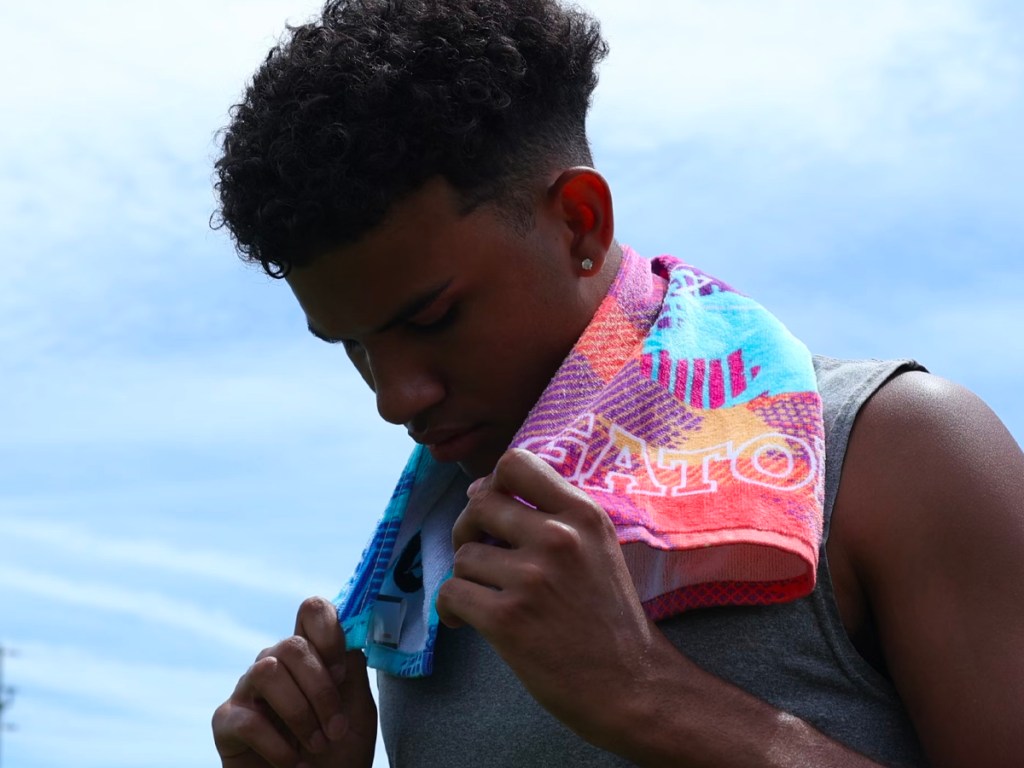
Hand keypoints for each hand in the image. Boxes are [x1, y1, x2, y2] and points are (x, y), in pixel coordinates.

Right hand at [212, 596, 376, 767]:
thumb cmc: (339, 752)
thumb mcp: (357, 709)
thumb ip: (352, 671)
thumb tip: (348, 639)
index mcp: (309, 655)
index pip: (311, 611)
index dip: (328, 631)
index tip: (341, 672)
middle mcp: (275, 663)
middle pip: (291, 644)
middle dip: (321, 690)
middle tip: (336, 728)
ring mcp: (247, 691)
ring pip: (266, 670)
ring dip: (299, 713)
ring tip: (316, 745)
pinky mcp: (225, 722)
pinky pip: (247, 720)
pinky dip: (278, 746)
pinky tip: (292, 762)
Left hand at [436, 449, 661, 747]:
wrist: (633, 686)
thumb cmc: (610, 618)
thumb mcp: (598, 547)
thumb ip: (551, 515)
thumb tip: (479, 488)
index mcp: (583, 515)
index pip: (515, 463)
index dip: (492, 482)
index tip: (493, 511)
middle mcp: (558, 538)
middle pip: (479, 503)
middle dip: (468, 529)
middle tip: (481, 557)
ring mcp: (532, 578)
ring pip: (463, 554)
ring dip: (467, 578)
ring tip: (488, 599)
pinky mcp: (507, 619)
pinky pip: (451, 593)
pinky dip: (452, 610)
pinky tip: (469, 623)